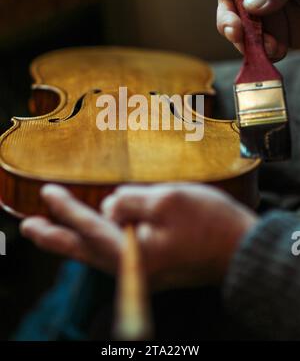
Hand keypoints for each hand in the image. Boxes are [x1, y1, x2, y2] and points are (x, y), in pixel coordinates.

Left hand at [20, 183, 256, 288]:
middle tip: (29, 228)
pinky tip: (90, 237)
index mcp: (132, 251)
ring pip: (94, 255)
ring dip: (70, 242)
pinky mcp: (151, 267)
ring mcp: (141, 270)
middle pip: (82, 251)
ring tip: (50, 232)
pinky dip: (93, 244)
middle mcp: (131, 267)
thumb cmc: (209, 223)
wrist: (240, 250)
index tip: (48, 193)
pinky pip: (110, 256)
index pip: (88, 225)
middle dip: (53, 237)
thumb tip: (109, 205)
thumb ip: (130, 200)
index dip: (65, 208)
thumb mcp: (168, 199)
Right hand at [206, 0, 299, 60]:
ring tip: (261, 45)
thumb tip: (251, 4)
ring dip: (242, 40)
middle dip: (226, 17)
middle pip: (226, 1)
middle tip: (235, 29)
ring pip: (237, 28)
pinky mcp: (272, 35)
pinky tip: (275, 50)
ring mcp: (263, 13)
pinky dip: (261, 53)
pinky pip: (256, 47)